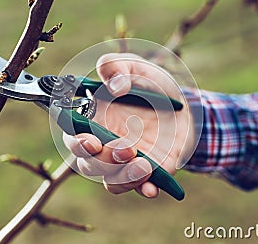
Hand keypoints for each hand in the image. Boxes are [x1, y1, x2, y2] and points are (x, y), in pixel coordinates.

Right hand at [63, 53, 193, 197]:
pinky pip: (138, 188)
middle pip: (88, 164)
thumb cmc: (151, 85)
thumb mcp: (137, 68)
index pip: (73, 136)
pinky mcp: (147, 172)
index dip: (77, 142)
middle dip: (103, 161)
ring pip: (110, 180)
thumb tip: (113, 84)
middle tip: (126, 149)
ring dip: (123, 176)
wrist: (183, 105)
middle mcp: (104, 144)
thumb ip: (118, 67)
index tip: (91, 141)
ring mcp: (124, 161)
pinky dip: (143, 190)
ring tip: (145, 165)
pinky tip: (151, 188)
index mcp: (95, 119)